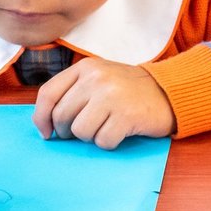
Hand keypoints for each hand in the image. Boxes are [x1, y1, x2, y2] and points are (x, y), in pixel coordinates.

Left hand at [32, 58, 176, 146]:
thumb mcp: (100, 78)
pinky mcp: (126, 115)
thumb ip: (73, 92)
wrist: (169, 91)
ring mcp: (112, 96)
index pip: (48, 93)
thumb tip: (46, 124)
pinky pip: (103, 141)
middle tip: (85, 130)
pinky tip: (121, 131)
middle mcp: (96, 78)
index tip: (47, 132)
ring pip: (80, 131)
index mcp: (86, 67)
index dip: (41, 117)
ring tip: (107, 127)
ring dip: (91, 137)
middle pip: (62, 116)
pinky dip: (110, 142)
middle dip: (68, 131)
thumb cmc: (129, 90)